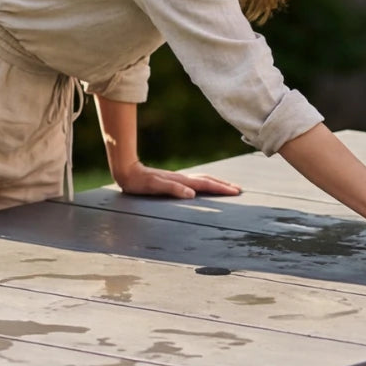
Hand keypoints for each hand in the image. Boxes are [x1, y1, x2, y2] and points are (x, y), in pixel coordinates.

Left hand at [114, 162, 241, 199]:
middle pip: (208, 180)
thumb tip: (191, 194)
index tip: (236, 191)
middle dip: (224, 185)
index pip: (206, 185)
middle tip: (238, 190)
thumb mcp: (154, 187)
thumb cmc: (139, 182)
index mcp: (181, 181)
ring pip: (203, 179)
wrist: (127, 171)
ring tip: (227, 187)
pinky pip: (196, 181)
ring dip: (217, 183)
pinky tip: (205, 186)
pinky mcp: (174, 180)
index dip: (221, 188)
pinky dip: (206, 183)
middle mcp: (183, 179)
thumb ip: (173, 189)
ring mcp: (179, 179)